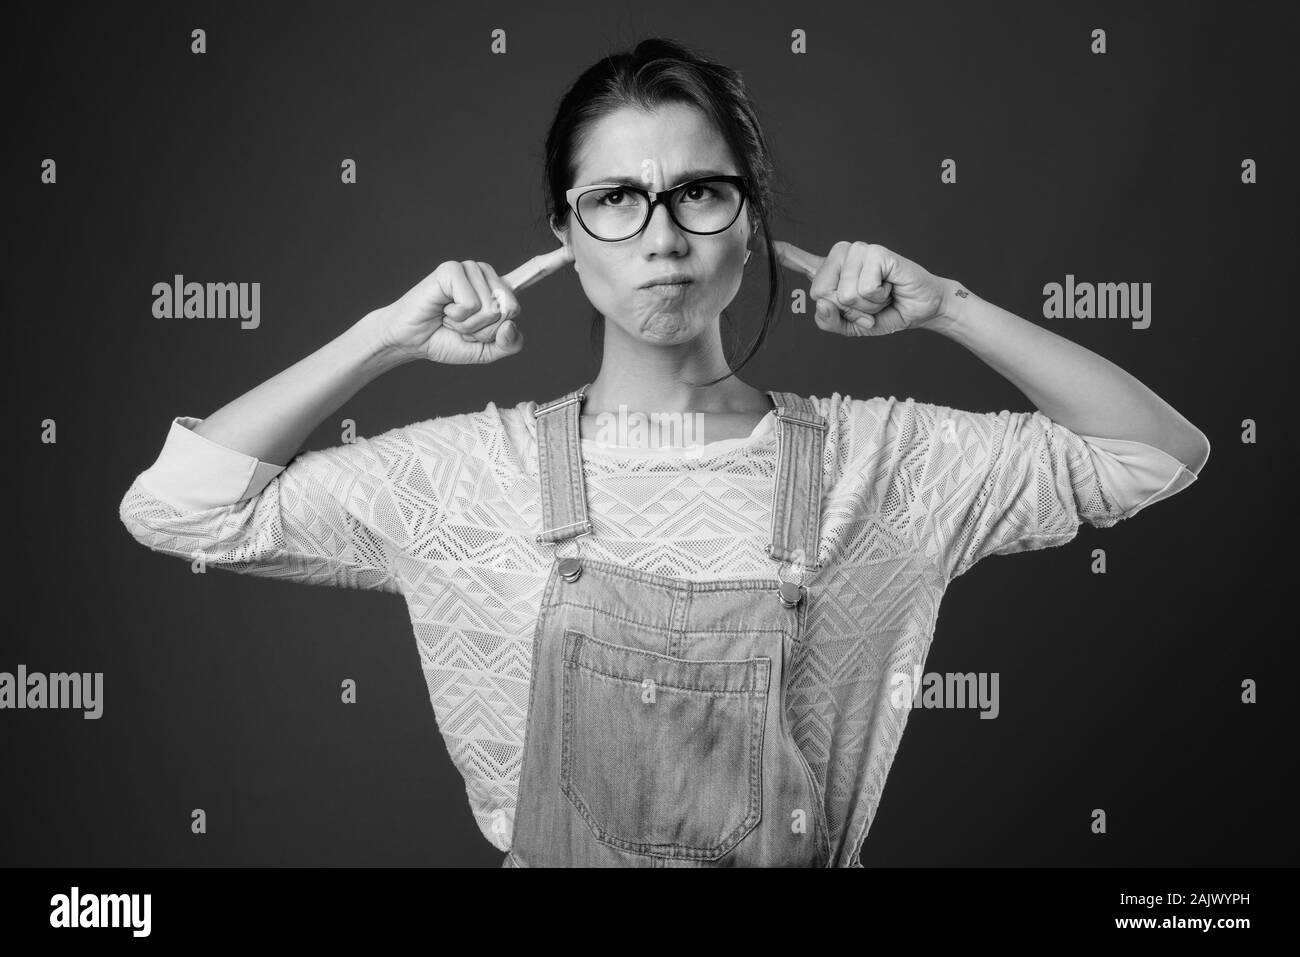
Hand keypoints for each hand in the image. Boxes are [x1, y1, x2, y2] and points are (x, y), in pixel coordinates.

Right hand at [378, 246, 572, 364]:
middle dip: (486, 329)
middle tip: (462, 325)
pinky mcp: (453, 269)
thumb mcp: (487, 351)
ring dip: (469, 324)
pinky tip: (443, 309)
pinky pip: (472, 303)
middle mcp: (489, 276)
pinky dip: (457, 315)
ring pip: (491, 308)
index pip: (532, 274)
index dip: (553, 262)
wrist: (412, 340)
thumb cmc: (447, 341)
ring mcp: (471, 269)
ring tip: (450, 317)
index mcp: (500, 291)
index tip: (572, 249)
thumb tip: (511, 321)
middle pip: (511, 308)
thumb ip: (509, 344)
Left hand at [774, 240, 950, 335]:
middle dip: (848, 310)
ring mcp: (859, 251)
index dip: (780, 253)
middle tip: (869, 304)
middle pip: (821, 291)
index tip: (757, 241)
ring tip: (880, 296)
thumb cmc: (885, 314)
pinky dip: (877, 298)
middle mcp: (842, 256)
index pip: (800, 261)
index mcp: (831, 272)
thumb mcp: (851, 327)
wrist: (920, 311)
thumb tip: (823, 304)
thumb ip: (829, 321)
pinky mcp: (876, 252)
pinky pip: (861, 288)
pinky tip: (889, 288)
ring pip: (843, 293)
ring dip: (866, 306)